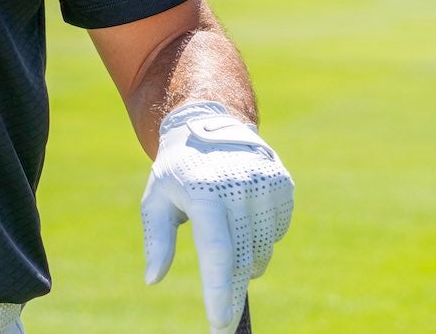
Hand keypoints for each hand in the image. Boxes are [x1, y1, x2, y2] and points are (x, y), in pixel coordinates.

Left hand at [141, 101, 293, 332]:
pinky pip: (276, 233)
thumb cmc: (177, 170)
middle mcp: (239, 186)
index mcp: (204, 191)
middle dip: (231, 293)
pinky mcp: (283, 185)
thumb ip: (158, 240)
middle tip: (222, 321)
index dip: (218, 291)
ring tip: (225, 242)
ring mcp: (266, 184)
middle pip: (241, 259)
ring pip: (261, 251)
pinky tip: (243, 219)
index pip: (217, 252)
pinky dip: (261, 239)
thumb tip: (152, 279)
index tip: (218, 323)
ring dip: (245, 263)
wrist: (210, 122)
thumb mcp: (157, 199)